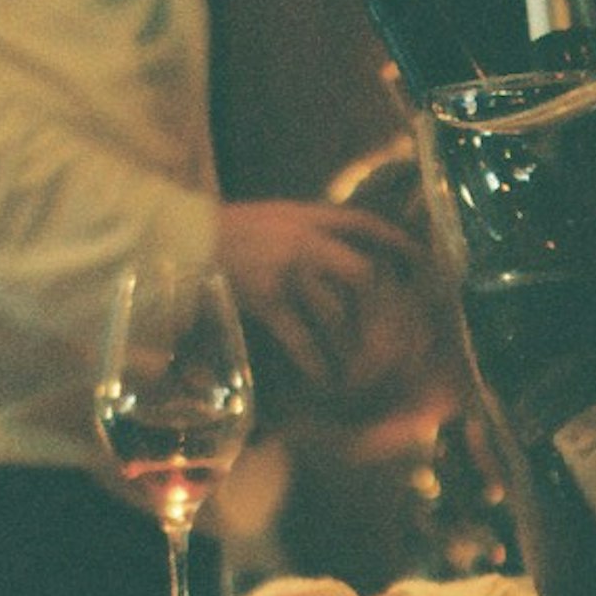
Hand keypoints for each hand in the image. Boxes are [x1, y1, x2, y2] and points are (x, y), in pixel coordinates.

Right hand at [213, 199, 419, 393]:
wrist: (176, 236)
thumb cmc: (222, 232)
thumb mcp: (271, 219)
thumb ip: (305, 232)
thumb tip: (339, 257)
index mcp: (305, 216)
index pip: (364, 224)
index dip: (396, 243)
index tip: (420, 261)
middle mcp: (303, 240)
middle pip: (362, 273)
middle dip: (380, 305)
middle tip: (392, 329)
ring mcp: (285, 270)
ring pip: (335, 311)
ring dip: (348, 342)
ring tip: (357, 366)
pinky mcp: (265, 299)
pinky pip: (302, 338)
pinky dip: (316, 363)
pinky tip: (323, 379)